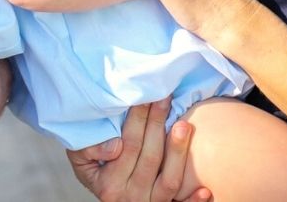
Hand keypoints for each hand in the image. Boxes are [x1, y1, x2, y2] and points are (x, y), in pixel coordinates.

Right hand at [67, 100, 209, 201]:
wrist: (110, 197)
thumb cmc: (95, 171)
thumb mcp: (81, 161)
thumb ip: (89, 150)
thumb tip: (115, 145)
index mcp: (109, 184)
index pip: (128, 146)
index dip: (138, 119)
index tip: (146, 96)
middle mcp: (130, 197)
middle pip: (149, 157)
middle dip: (157, 123)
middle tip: (166, 97)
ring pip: (169, 181)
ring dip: (178, 152)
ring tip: (185, 125)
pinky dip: (193, 200)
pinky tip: (205, 187)